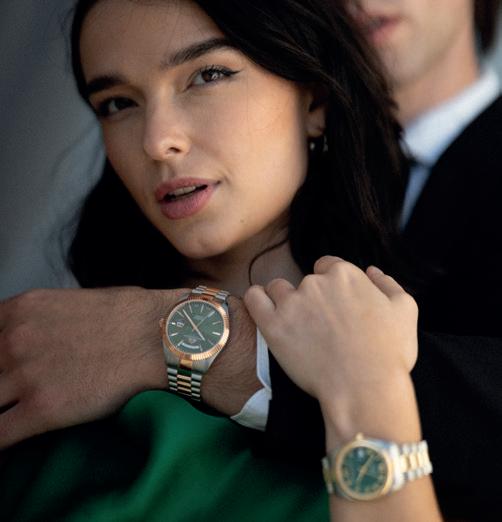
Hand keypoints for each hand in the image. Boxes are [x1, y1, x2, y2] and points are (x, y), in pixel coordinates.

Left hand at [0, 287, 261, 448]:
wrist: (158, 335)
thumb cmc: (129, 313)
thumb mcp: (73, 301)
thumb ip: (42, 319)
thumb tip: (38, 336)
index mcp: (19, 309)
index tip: (5, 371)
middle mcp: (12, 340)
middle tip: (15, 391)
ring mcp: (24, 376)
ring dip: (0, 409)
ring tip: (18, 412)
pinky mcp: (42, 410)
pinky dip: (0, 443)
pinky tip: (11, 443)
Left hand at [244, 256, 419, 440]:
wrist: (365, 388)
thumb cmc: (388, 352)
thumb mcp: (405, 310)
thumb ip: (387, 283)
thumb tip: (371, 270)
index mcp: (345, 275)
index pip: (328, 266)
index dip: (330, 285)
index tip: (333, 305)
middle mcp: (315, 283)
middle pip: (306, 281)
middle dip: (311, 297)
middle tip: (320, 324)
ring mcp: (292, 303)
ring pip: (278, 288)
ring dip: (283, 299)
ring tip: (293, 322)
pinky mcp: (273, 325)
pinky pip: (254, 299)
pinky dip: (256, 300)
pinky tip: (262, 308)